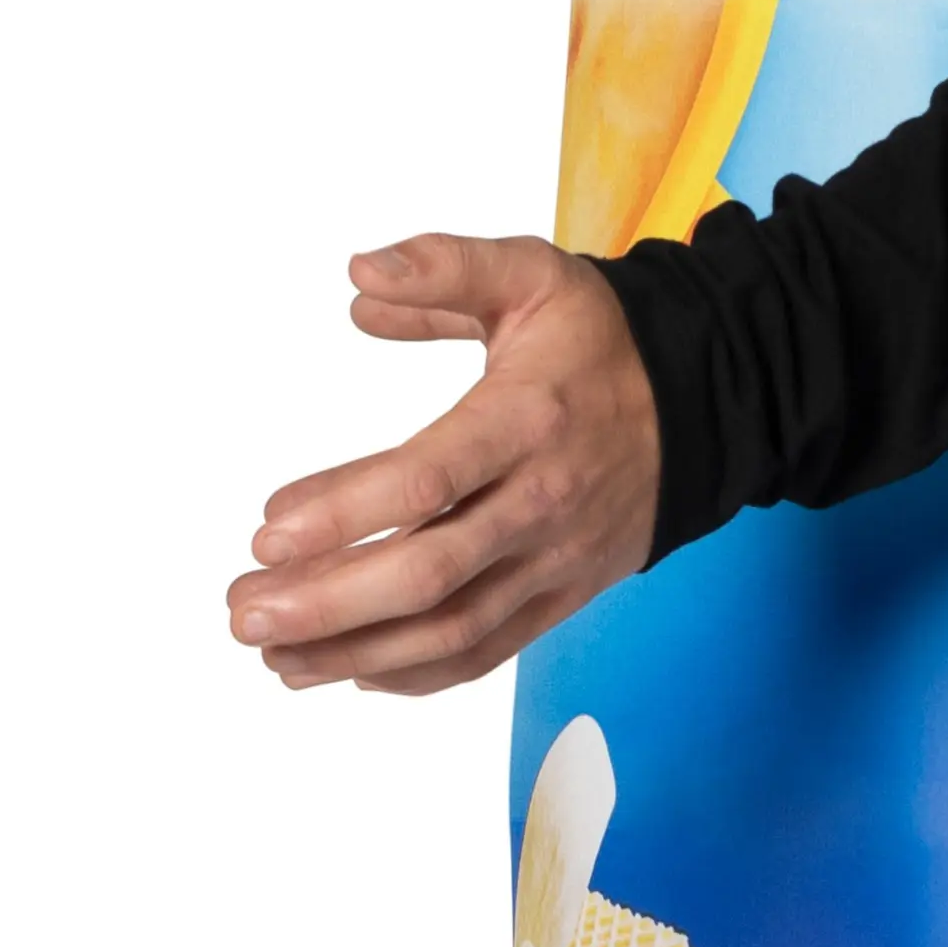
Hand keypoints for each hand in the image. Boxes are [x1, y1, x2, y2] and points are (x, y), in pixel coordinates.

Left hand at [228, 233, 659, 696]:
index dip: (342, 510)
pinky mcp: (561, 598)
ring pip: (450, 631)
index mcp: (528, 418)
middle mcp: (542, 500)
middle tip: (243, 609)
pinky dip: (414, 676)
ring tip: (272, 653)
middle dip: (328, 603)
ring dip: (353, 652)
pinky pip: (484, 654)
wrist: (704, 398)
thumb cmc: (599, 338)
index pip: (429, 479)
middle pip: (430, 574)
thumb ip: (443, 270)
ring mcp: (553, 560)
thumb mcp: (530, 277)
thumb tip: (358, 274)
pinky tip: (349, 670)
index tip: (266, 528)